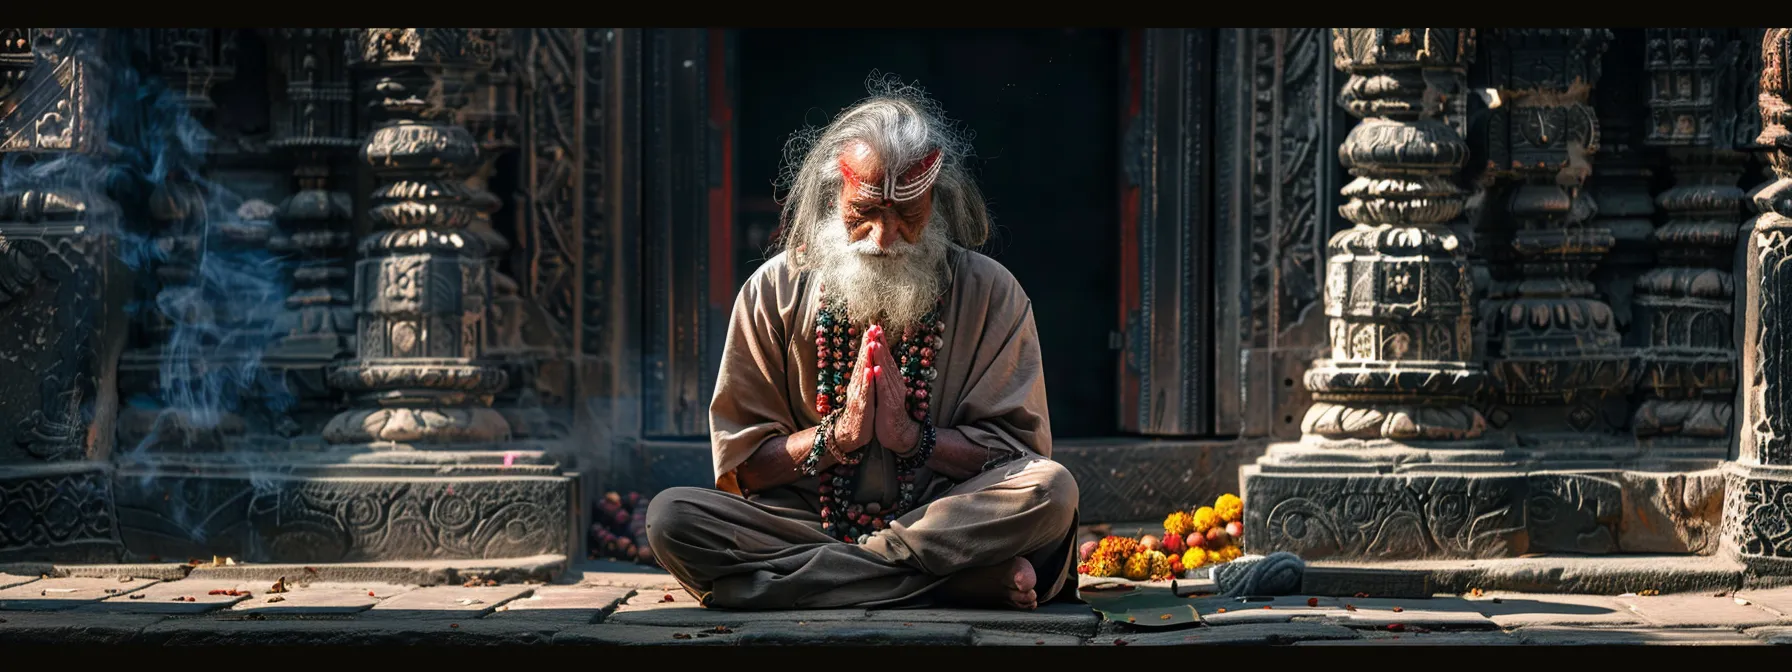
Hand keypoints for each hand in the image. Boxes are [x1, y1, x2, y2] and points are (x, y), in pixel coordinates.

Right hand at [829, 328, 877, 454]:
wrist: (851, 433)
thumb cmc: (860, 411)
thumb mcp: (864, 390)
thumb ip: (865, 376)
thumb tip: (869, 360)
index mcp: (859, 380)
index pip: (864, 358)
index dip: (868, 342)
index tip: (873, 327)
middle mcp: (856, 384)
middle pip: (861, 361)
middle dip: (866, 344)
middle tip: (871, 328)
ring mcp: (858, 394)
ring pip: (862, 373)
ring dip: (866, 358)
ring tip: (870, 344)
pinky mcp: (861, 406)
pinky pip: (865, 391)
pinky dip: (867, 381)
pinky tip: (869, 370)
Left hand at [867, 324, 920, 453]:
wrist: (898, 434)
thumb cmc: (889, 412)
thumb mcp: (886, 391)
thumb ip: (884, 376)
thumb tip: (879, 361)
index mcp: (893, 379)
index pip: (886, 357)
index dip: (881, 342)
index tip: (874, 327)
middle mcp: (895, 383)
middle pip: (887, 360)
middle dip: (881, 343)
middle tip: (875, 328)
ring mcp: (893, 393)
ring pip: (886, 372)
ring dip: (881, 357)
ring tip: (875, 343)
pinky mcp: (890, 404)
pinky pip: (884, 389)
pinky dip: (880, 378)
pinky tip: (876, 368)